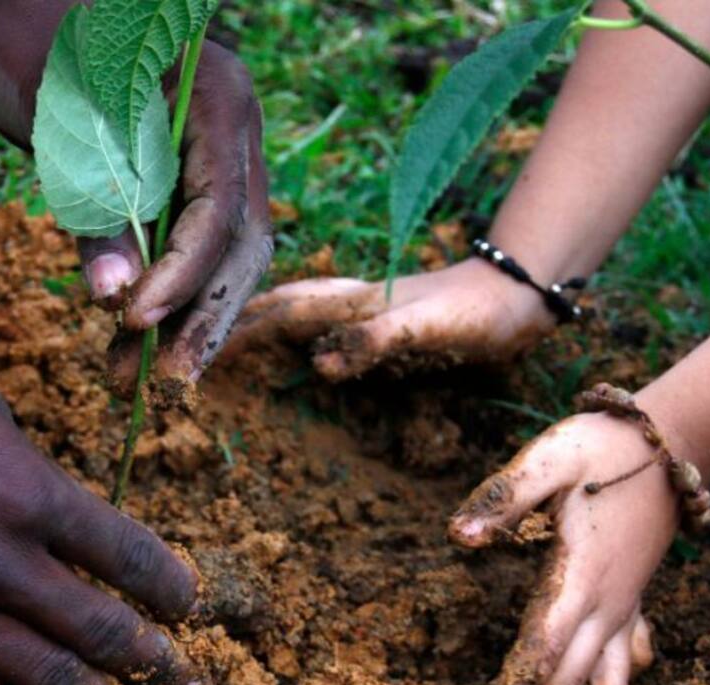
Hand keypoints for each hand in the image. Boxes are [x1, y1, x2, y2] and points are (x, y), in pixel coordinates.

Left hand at [0, 2, 271, 395]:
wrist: (24, 7)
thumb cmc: (38, 46)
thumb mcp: (61, 127)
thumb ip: (94, 210)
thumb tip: (116, 298)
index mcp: (218, 103)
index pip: (219, 211)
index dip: (183, 276)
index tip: (136, 324)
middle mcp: (232, 135)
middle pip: (241, 246)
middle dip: (202, 317)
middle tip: (164, 382)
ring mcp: (215, 159)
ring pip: (222, 258)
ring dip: (182, 319)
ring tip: (131, 375)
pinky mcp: (186, 182)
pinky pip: (191, 249)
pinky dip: (163, 294)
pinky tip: (129, 337)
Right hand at [224, 258, 554, 380]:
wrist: (520, 296)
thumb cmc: (474, 312)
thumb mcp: (425, 327)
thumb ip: (374, 341)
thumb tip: (318, 364)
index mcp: (346, 301)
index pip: (274, 313)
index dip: (233, 328)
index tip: (189, 344)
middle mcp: (345, 302)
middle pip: (274, 306)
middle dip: (234, 320)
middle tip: (195, 340)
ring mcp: (359, 310)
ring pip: (293, 311)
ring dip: (258, 322)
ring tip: (228, 338)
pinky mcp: (377, 323)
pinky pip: (320, 327)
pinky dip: (296, 333)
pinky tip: (299, 348)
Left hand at [448, 411, 669, 684]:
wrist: (672, 441)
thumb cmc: (603, 449)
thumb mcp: (549, 459)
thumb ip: (502, 496)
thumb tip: (457, 536)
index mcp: (579, 572)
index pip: (544, 640)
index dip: (519, 681)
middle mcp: (606, 598)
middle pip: (572, 670)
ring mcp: (626, 600)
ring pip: (608, 672)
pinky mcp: (635, 593)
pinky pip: (628, 654)